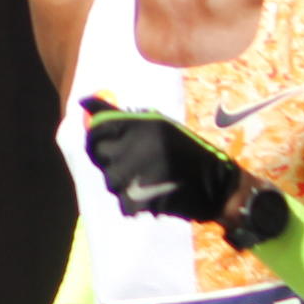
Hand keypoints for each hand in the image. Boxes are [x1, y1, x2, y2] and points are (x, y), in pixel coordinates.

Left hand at [80, 102, 250, 228]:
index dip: (95, 136)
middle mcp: (140, 146)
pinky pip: (123, 201)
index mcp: (146, 126)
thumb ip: (125, 119)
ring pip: (110, 180)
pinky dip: (133, 201)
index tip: (102, 142)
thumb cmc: (188, 154)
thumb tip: (85, 102)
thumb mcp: (162, 128)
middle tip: (129, 163)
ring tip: (145, 179)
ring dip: (122, 182)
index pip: (100, 128)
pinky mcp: (143, 199)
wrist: (218, 187)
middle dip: (109, 160)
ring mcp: (140, 174)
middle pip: (99, 155)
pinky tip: (151, 194)